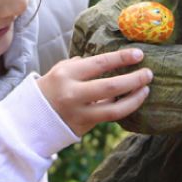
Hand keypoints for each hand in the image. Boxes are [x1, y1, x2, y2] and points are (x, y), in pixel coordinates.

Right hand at [36, 48, 151, 135]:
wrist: (33, 117)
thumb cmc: (52, 87)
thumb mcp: (62, 70)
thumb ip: (84, 65)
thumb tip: (112, 59)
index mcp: (66, 74)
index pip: (100, 63)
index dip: (121, 58)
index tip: (139, 54)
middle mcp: (73, 94)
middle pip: (111, 86)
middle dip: (134, 79)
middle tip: (148, 73)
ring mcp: (79, 113)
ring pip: (115, 109)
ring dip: (135, 98)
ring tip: (146, 89)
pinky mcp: (84, 127)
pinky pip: (109, 117)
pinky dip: (123, 107)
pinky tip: (132, 100)